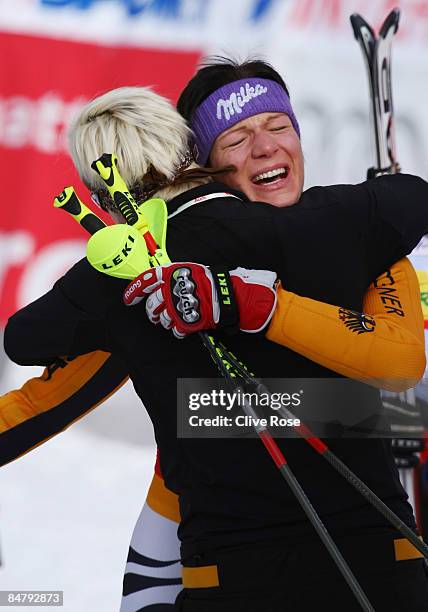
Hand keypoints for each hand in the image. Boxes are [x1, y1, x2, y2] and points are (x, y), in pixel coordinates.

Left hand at [123, 263, 276, 338]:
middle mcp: (171, 290)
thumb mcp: (191, 271)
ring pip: (162, 319)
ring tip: (174, 320)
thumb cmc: (212, 281)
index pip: (145, 280)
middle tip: (155, 315)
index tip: (128, 299)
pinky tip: (185, 326)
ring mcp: (177, 307)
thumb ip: (173, 277)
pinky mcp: (185, 321)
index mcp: (171, 274)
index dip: (133, 290)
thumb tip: (159, 283)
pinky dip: (179, 330)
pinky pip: (175, 330)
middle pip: (151, 304)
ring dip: (165, 321)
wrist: (229, 295)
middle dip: (151, 311)